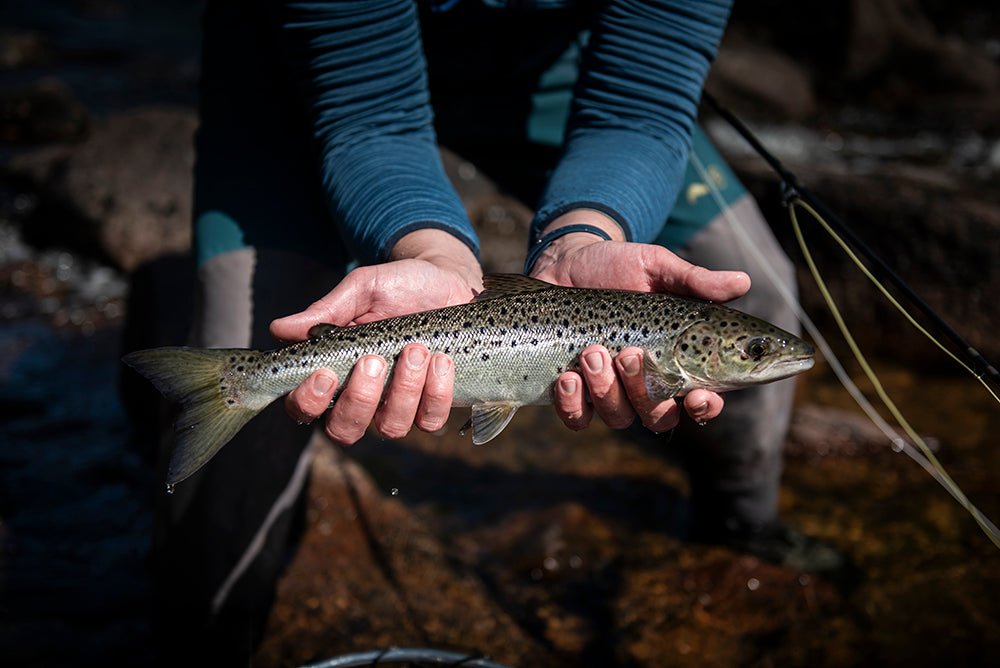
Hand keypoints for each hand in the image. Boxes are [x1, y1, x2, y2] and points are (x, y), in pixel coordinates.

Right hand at [270, 229, 481, 444]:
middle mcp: (362, 398)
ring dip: (404, 391)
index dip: (308, 402)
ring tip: (416, 350)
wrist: (448, 279)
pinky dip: (437, 393)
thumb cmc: (398, 286)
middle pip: (344, 430)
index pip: (303, 408)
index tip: (325, 374)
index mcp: (333, 372)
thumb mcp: (361, 290)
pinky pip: (431, 420)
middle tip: (374, 360)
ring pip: (391, 427)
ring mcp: (399, 405)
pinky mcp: (433, 404)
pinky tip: (441, 360)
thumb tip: (279, 329)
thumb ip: (326, 311)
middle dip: (359, 399)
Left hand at [529, 209, 750, 433]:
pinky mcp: (572, 392)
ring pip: (619, 418)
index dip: (705, 407)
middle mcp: (645, 384)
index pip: (703, 401)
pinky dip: (572, 402)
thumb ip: (695, 281)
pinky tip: (567, 375)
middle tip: (630, 353)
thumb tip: (743, 283)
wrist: (566, 260)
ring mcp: (608, 391)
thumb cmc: (619, 265)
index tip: (697, 395)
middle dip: (645, 390)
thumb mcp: (657, 267)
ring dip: (607, 389)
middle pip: (659, 417)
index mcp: (678, 361)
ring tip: (591, 351)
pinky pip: (577, 419)